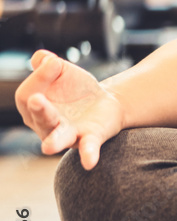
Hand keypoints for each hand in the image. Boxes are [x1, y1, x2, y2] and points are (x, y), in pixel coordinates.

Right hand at [14, 50, 125, 169]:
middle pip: (39, 118)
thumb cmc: (75, 89)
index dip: (40, 77)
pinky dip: (88, 154)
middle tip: (37, 100)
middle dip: (39, 109)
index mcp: (34, 108)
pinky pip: (88, 148)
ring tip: (47, 148)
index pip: (28, 95)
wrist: (105, 101)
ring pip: (58, 138)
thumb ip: (48, 64)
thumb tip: (42, 58)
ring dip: (54, 141)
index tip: (55, 63)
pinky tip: (89, 163)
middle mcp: (46, 125)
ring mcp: (68, 134)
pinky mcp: (90, 138)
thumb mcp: (61, 70)